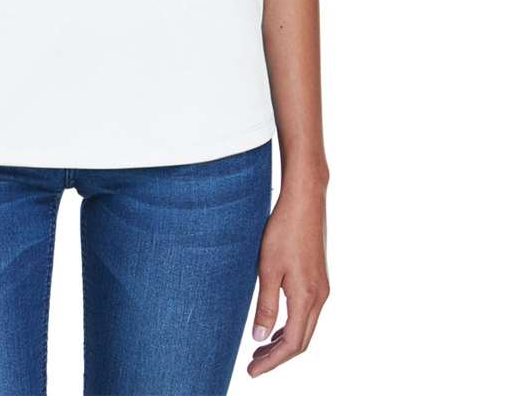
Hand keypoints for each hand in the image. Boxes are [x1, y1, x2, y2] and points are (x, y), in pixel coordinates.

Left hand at [247, 177, 329, 377]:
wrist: (305, 201)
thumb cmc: (283, 231)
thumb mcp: (268, 269)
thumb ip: (265, 305)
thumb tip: (260, 339)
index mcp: (307, 298)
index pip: (292, 344)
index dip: (273, 362)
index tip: (252, 372)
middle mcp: (319, 297)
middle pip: (302, 340)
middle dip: (278, 356)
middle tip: (253, 364)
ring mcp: (321, 287)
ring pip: (305, 327)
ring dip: (284, 341)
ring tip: (261, 348)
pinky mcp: (318, 278)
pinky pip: (307, 313)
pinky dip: (291, 325)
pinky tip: (276, 322)